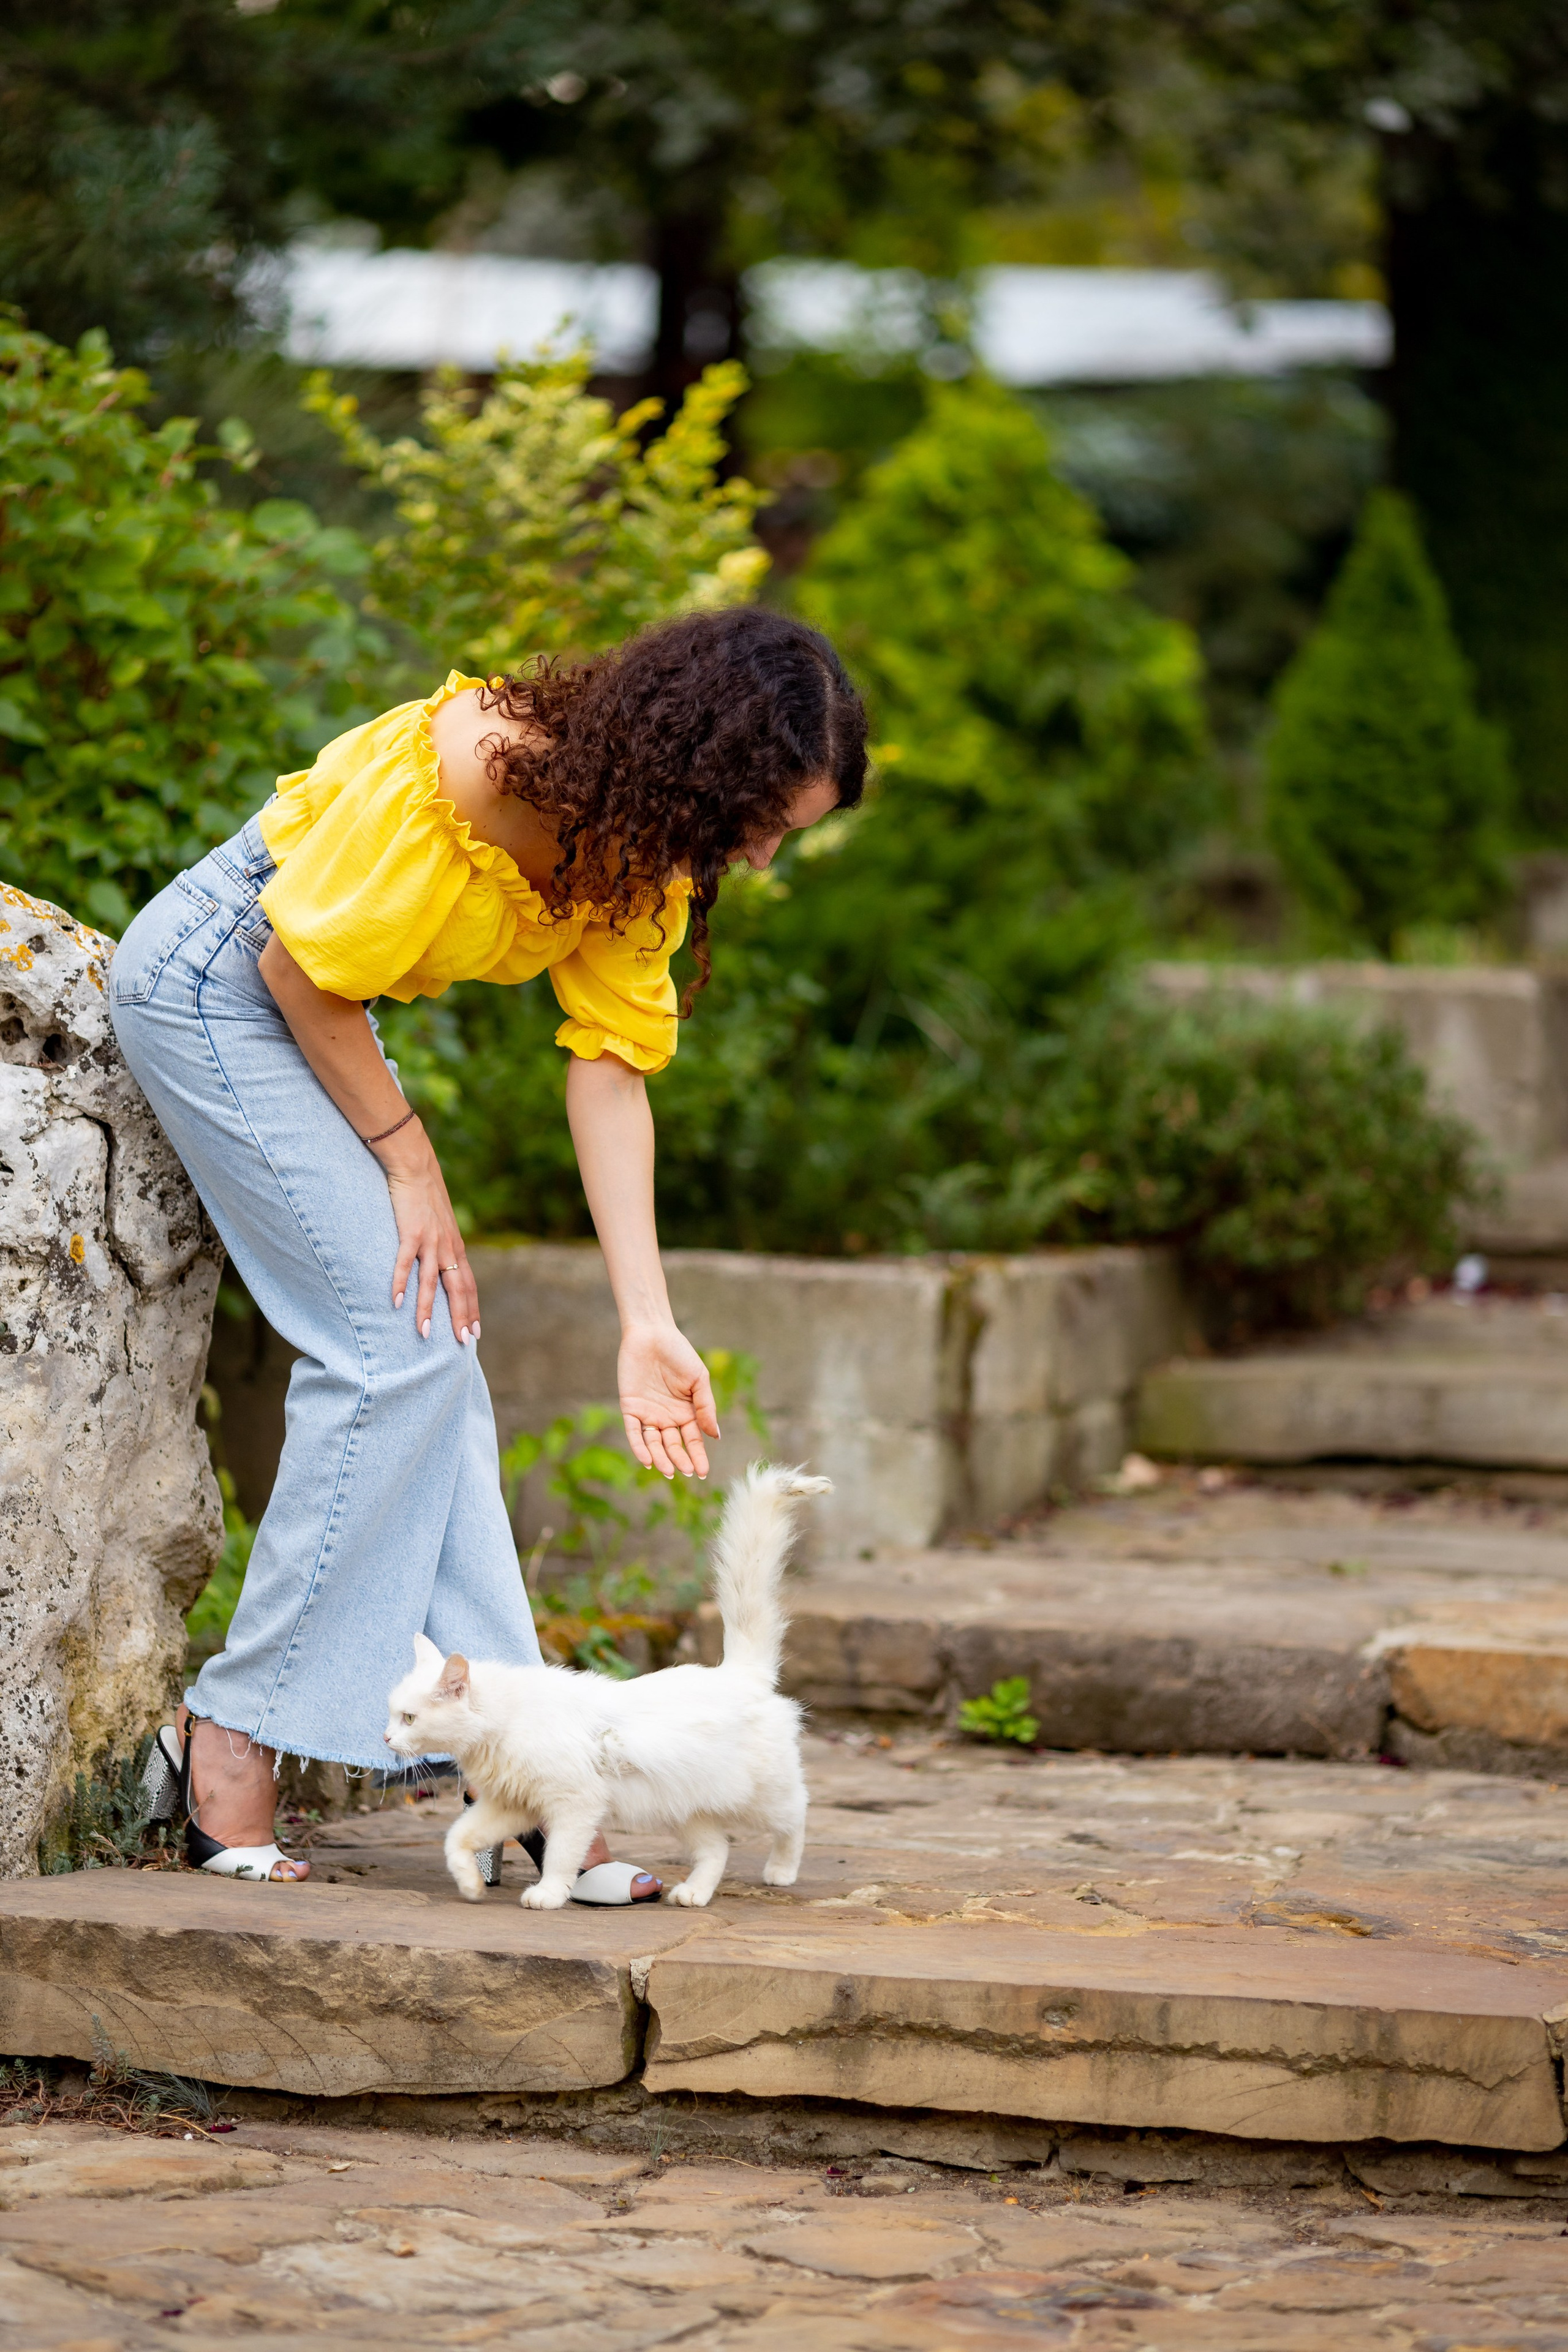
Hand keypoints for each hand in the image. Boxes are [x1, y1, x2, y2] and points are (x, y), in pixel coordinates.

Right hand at [379, 1125, 477, 1342]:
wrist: (415, 1166)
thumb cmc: (426, 1195)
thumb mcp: (441, 1223)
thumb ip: (443, 1245)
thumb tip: (442, 1264)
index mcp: (456, 1246)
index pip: (469, 1284)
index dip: (472, 1309)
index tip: (475, 1332)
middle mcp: (448, 1246)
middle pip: (458, 1289)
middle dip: (461, 1317)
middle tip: (463, 1343)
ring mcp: (430, 1240)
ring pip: (432, 1282)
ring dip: (428, 1310)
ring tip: (424, 1334)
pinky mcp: (410, 1232)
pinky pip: (405, 1263)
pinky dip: (399, 1283)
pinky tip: (394, 1302)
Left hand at [618, 1321, 718, 1477]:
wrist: (652, 1333)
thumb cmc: (679, 1353)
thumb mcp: (699, 1380)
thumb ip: (706, 1407)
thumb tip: (715, 1436)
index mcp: (685, 1411)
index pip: (692, 1440)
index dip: (698, 1457)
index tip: (703, 1473)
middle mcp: (666, 1417)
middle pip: (673, 1445)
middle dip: (680, 1460)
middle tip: (687, 1472)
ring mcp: (648, 1413)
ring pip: (653, 1443)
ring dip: (660, 1458)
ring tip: (668, 1471)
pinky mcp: (630, 1407)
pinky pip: (633, 1432)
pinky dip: (639, 1446)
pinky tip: (647, 1460)